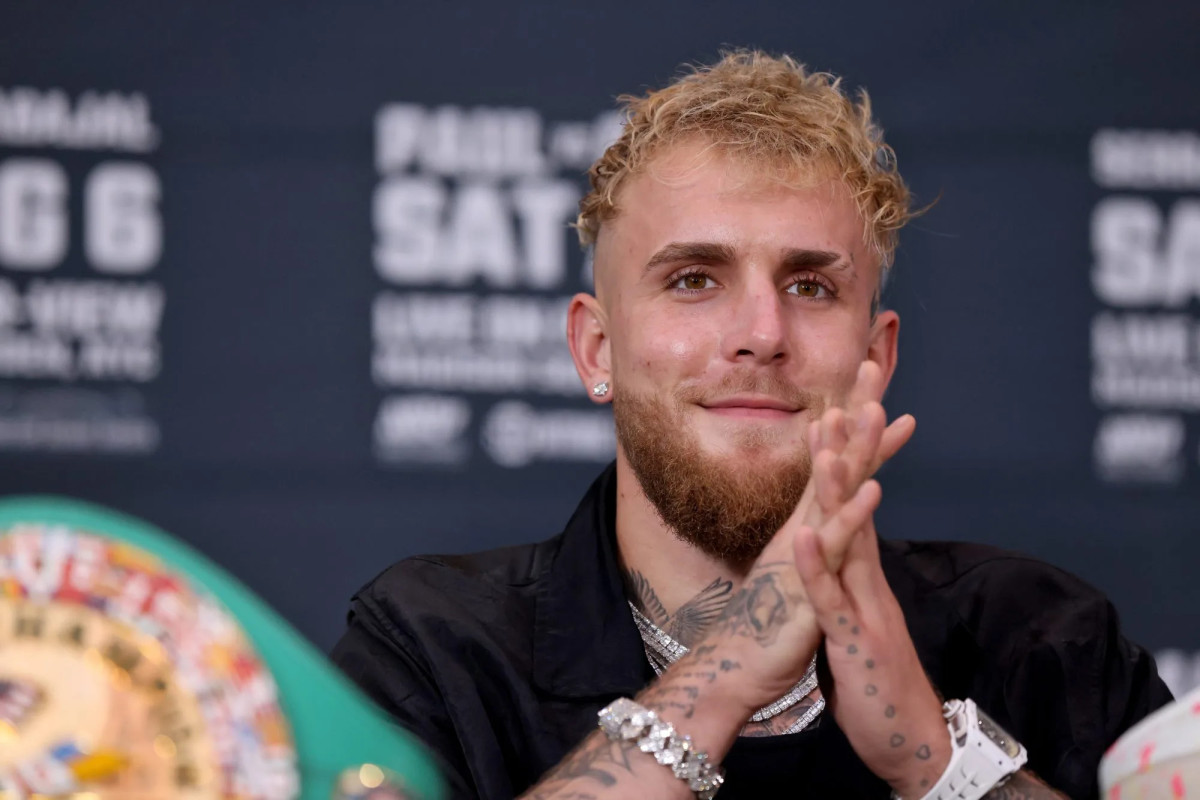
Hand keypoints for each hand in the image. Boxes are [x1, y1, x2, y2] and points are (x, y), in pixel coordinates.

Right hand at [700, 362, 914, 713]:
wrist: (733, 668)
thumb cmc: (765, 628)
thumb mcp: (795, 576)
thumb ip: (807, 547)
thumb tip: (815, 527)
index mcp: (804, 527)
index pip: (838, 467)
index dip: (859, 428)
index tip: (878, 389)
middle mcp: (803, 529)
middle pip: (836, 461)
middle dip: (857, 411)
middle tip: (876, 362)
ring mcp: (804, 553)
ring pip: (833, 492)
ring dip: (855, 449)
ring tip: (876, 408)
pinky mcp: (806, 584)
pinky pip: (832, 548)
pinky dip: (851, 517)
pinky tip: (874, 490)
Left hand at [792, 390, 949, 798]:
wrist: (911, 744)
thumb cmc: (876, 683)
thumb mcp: (855, 620)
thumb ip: (846, 583)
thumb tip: (839, 552)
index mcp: (862, 570)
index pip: (854, 495)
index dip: (848, 447)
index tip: (839, 396)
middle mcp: (868, 576)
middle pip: (862, 494)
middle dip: (860, 437)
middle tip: (860, 380)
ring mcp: (863, 604)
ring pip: (848, 535)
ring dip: (840, 485)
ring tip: (829, 436)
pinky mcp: (853, 640)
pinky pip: (829, 597)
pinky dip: (816, 563)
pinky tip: (801, 530)